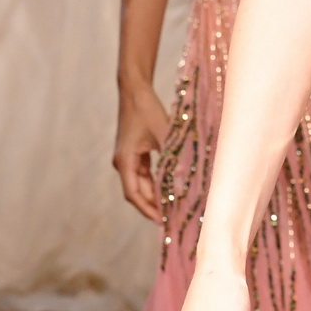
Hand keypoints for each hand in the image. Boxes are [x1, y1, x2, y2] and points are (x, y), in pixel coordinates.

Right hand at [113, 79, 170, 221]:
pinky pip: (145, 174)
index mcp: (125, 161)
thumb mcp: (163, 132)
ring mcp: (128, 158)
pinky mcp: (134, 153)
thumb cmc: (147, 109)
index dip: (148, 210)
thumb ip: (173, 155)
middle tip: (173, 219)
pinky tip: (170, 190)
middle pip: (137, 192)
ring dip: (156, 196)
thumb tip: (188, 176)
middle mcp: (123, 163)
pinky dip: (156, 183)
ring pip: (142, 184)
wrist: (134, 89)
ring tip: (174, 208)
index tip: (162, 221)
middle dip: (154, 207)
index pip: (134, 194)